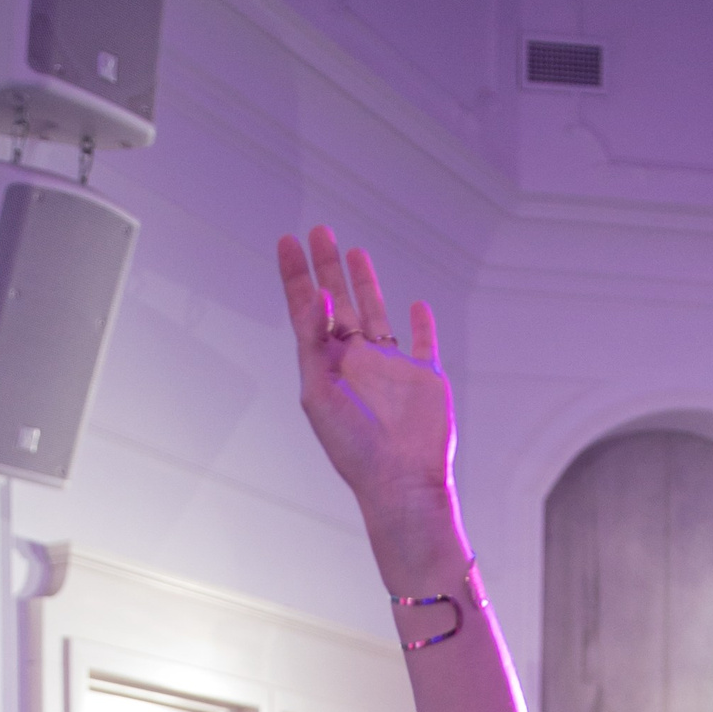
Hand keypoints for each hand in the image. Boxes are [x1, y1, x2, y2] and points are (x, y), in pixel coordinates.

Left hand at [276, 227, 454, 551]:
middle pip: (338, 303)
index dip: (296, 275)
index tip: (287, 241)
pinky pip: (422, 343)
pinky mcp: (425, 378)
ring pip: (375, 313)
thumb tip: (318, 295)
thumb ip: (314, 343)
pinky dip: (421, 324)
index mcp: (326, 366)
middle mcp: (356, 362)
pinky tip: (416, 306)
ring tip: (354, 250)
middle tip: (319, 230)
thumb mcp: (319, 393)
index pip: (306, 311)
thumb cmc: (353, 448)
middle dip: (327, 267)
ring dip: (365, 283)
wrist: (400, 481)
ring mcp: (391, 368)